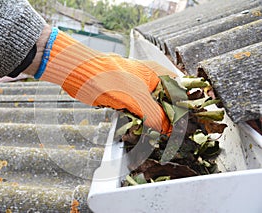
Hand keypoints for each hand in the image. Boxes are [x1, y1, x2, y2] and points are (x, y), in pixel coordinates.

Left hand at [37, 29, 176, 132]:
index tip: (183, 126)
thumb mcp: (138, 98)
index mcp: (158, 74)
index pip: (180, 92)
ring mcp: (138, 90)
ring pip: (152, 109)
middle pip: (167, 102)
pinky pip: (139, 112)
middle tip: (169, 133)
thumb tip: (168, 129)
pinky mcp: (127, 98)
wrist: (82, 75)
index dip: (183, 109)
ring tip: (157, 134)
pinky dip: (140, 121)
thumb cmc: (109, 77)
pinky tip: (141, 129)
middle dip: (168, 118)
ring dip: (154, 122)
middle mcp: (150, 81)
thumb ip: (156, 115)